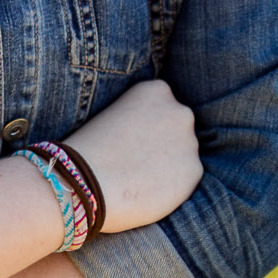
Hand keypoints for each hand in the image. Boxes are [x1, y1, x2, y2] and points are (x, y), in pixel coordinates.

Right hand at [61, 79, 202, 232]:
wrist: (84, 181)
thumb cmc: (88, 147)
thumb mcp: (113, 114)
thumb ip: (140, 116)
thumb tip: (154, 134)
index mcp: (156, 90)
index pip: (162, 102)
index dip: (146, 121)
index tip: (130, 134)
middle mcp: (180, 111)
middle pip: (177, 125)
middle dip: (162, 139)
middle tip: (136, 156)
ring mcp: (190, 142)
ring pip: (183, 152)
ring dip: (168, 161)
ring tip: (137, 174)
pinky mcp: (194, 171)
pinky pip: (185, 175)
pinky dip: (171, 182)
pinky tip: (145, 187)